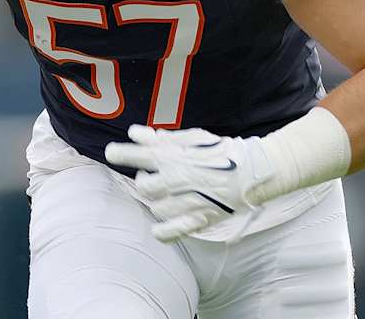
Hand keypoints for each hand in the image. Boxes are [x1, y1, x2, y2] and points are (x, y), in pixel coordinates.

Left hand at [104, 125, 276, 241]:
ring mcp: (186, 201)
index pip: (136, 155)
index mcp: (173, 156)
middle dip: (145, 181)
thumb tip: (135, 133)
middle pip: (143, 187)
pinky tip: (158, 227)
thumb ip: (162, 138)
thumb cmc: (221, 151)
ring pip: (156, 208)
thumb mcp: (192, 137)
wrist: (252, 170)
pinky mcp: (198, 218)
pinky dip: (161, 232)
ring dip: (157, 202)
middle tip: (153, 176)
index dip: (119, 154)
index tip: (112, 153)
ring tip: (167, 195)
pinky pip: (170, 232)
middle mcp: (175, 179)